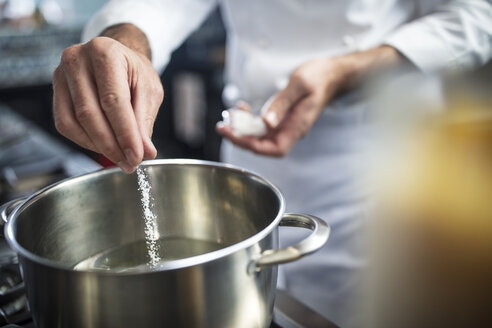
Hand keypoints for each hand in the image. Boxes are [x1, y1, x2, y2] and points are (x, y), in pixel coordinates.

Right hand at [52, 24, 163, 172]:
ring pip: (74, 122)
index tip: (137, 156)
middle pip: (90, 113)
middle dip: (112, 145)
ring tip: (121, 157)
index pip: (113, 100)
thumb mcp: (149, 90)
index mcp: (105, 52)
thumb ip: (144, 120)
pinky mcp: (55, 91)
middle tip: (130, 162)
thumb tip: (145, 151)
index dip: (125, 133)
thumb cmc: (134, 71)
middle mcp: (77, 59)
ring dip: (98, 146)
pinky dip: (85, 141)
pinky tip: (103, 146)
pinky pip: (65, 125)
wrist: (117, 57)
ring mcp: (61, 75)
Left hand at [217, 45, 402, 156]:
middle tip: (223, 126)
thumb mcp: (300, 85)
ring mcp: (285, 125)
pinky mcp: (281, 119)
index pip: (274, 148)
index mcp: (298, 126)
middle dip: (241, 138)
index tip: (235, 134)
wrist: (331, 75)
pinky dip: (249, 120)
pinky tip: (241, 110)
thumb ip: (282, 104)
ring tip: (229, 116)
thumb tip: (266, 122)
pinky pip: (262, 126)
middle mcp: (290, 130)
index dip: (252, 146)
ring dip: (242, 129)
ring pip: (260, 136)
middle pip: (263, 145)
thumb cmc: (319, 78)